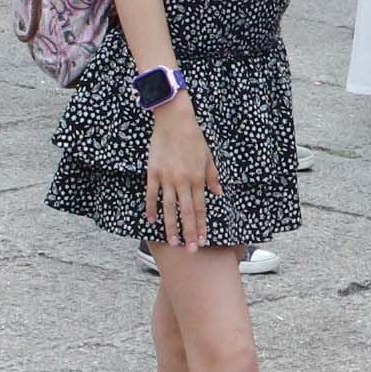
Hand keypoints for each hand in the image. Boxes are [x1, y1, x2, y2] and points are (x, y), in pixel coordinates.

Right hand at [145, 95, 215, 249]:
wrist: (174, 120)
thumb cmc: (193, 137)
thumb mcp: (208, 157)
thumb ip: (213, 177)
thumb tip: (218, 195)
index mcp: (198, 178)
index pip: (201, 208)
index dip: (202, 226)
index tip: (202, 241)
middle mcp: (183, 180)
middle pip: (186, 212)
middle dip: (189, 233)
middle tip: (189, 251)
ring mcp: (167, 177)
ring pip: (169, 207)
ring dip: (171, 226)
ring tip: (173, 242)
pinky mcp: (153, 172)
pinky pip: (151, 194)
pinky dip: (151, 208)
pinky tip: (151, 221)